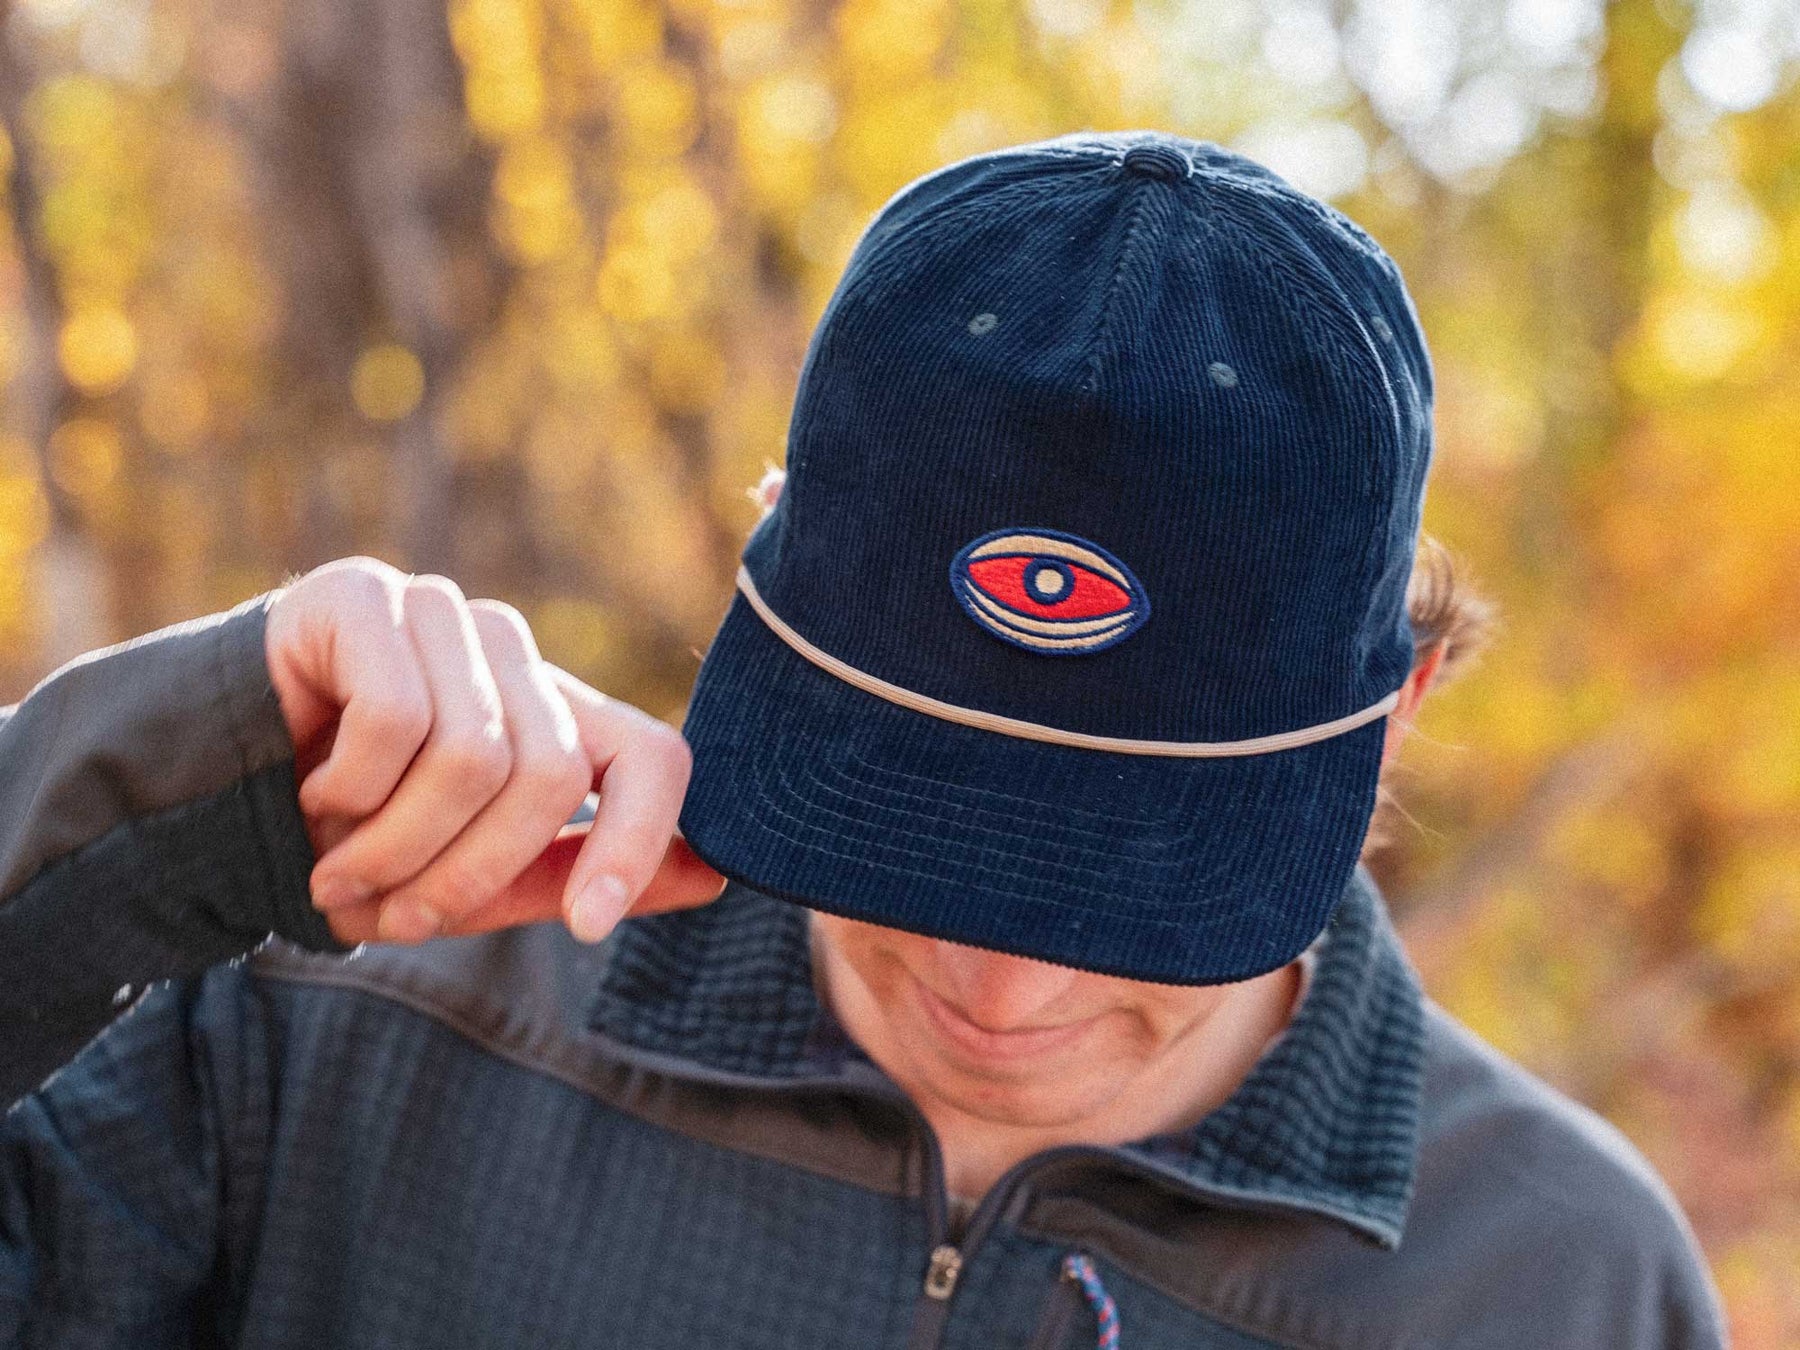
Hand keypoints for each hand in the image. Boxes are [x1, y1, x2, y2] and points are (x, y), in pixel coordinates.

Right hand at [263, 557, 725, 945]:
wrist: (209, 799)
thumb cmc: (357, 841)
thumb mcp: (479, 878)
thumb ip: (583, 870)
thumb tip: (716, 870)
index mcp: (556, 713)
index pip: (652, 754)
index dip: (638, 841)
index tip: (592, 926)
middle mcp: (512, 650)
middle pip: (549, 773)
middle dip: (467, 872)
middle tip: (394, 912)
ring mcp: (441, 611)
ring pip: (472, 753)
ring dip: (395, 845)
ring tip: (341, 867)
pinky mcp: (362, 595)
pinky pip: (394, 716)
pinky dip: (346, 789)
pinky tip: (310, 793)